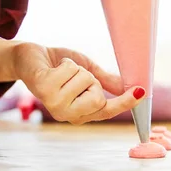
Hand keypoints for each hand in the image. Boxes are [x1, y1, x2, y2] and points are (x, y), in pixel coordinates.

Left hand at [11, 42, 145, 124]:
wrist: (29, 56)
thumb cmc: (57, 65)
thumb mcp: (86, 72)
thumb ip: (105, 82)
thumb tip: (129, 86)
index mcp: (78, 113)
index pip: (106, 111)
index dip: (124, 102)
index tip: (141, 91)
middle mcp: (66, 114)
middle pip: (98, 99)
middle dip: (91, 80)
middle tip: (75, 74)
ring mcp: (54, 104)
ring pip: (85, 81)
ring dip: (75, 68)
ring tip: (61, 69)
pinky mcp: (44, 90)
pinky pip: (70, 71)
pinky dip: (65, 62)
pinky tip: (52, 67)